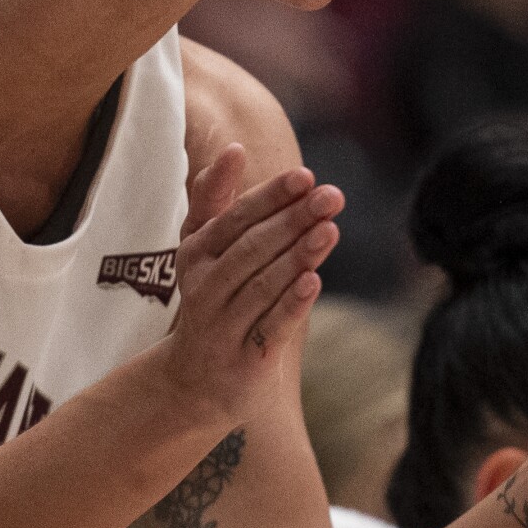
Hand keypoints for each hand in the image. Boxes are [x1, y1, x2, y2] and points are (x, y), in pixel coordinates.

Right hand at [159, 145, 341, 421]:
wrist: (196, 380)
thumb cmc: (212, 298)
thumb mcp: (203, 248)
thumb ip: (216, 200)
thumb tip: (235, 147)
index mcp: (196, 254)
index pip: (235, 218)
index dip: (271, 196)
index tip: (305, 175)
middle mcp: (205, 287)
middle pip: (252, 248)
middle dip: (293, 220)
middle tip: (332, 196)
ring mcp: (222, 325)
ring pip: (262, 285)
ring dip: (297, 256)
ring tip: (329, 229)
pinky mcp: (244, 359)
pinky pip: (269, 328)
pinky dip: (291, 305)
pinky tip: (315, 282)